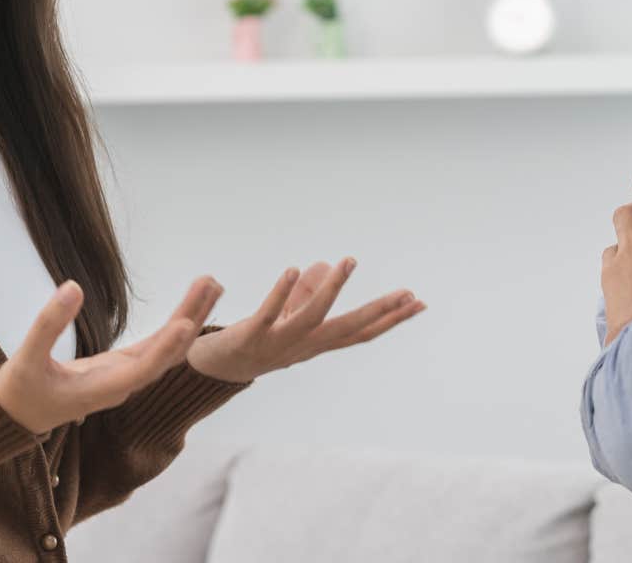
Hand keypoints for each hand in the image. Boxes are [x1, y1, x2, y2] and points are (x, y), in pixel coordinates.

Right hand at [0, 276, 221, 435]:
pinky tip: (189, 307)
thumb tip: (72, 287)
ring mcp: (125, 375)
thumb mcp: (26, 359)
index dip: (165, 348)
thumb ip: (48, 324)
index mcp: (103, 389)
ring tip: (211, 285)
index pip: (142, 369)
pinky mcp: (121, 366)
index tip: (186, 324)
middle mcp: (123, 384)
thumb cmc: (20, 391)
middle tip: (214, 285)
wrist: (17, 415)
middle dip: (190, 320)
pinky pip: (154, 345)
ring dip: (188, 317)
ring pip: (165, 348)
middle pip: (166, 354)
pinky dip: (171, 325)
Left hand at [187, 258, 424, 383]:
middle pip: (347, 329)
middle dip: (380, 311)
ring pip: (312, 318)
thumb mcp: (287, 317)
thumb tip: (325, 266)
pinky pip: (269, 313)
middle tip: (408, 294)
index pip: (360, 332)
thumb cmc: (255, 340)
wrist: (211, 370)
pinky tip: (292, 269)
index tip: (419, 303)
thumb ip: (306, 292)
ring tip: (348, 261)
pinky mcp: (251, 336)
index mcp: (315, 344)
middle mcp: (303, 347)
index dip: (390, 319)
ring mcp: (278, 344)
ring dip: (331, 290)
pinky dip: (282, 293)